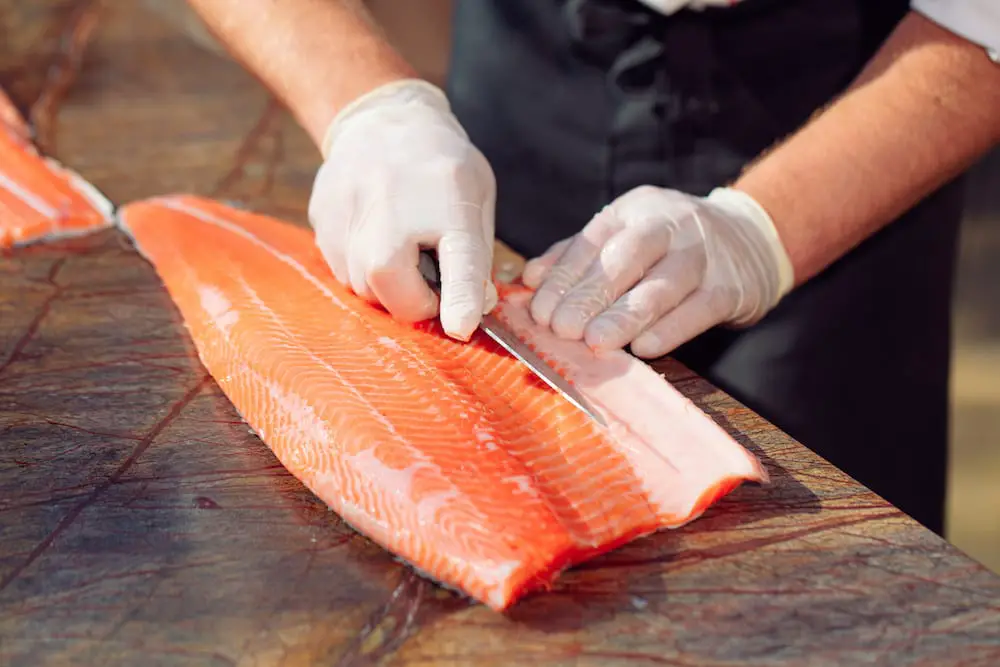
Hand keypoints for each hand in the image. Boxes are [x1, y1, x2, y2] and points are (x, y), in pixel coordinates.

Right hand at [308, 79, 497, 340]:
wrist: (383, 119)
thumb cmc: (441, 168)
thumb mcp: (477, 200)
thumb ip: (476, 261)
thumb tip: (468, 316)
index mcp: (450, 203)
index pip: (458, 262)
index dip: (460, 302)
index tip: (460, 329)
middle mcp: (394, 207)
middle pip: (393, 291)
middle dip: (414, 302)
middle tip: (429, 280)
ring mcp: (350, 212)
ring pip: (363, 289)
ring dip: (387, 287)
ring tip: (401, 248)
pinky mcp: (323, 220)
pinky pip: (341, 271)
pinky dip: (362, 270)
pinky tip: (376, 235)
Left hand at [521, 185, 794, 357]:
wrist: (753, 237)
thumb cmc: (670, 245)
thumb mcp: (624, 235)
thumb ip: (576, 255)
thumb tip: (529, 277)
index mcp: (634, 210)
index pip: (592, 241)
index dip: (563, 278)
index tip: (539, 312)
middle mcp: (670, 224)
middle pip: (626, 258)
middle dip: (590, 295)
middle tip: (562, 330)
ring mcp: (703, 254)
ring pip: (662, 285)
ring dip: (626, 316)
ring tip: (596, 342)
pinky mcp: (731, 286)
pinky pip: (698, 309)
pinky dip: (670, 329)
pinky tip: (643, 347)